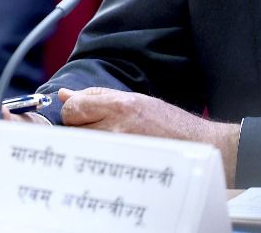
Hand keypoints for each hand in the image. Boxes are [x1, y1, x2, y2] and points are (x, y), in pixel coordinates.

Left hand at [58, 87, 239, 185]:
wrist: (195, 145)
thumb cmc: (166, 121)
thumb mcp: (133, 99)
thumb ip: (96, 96)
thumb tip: (65, 95)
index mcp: (120, 105)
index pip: (75, 107)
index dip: (73, 111)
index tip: (81, 114)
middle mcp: (117, 126)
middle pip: (72, 126)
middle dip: (77, 127)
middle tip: (95, 128)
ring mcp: (118, 148)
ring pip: (81, 144)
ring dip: (86, 142)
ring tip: (106, 141)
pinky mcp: (121, 165)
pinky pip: (94, 160)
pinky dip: (95, 157)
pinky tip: (110, 154)